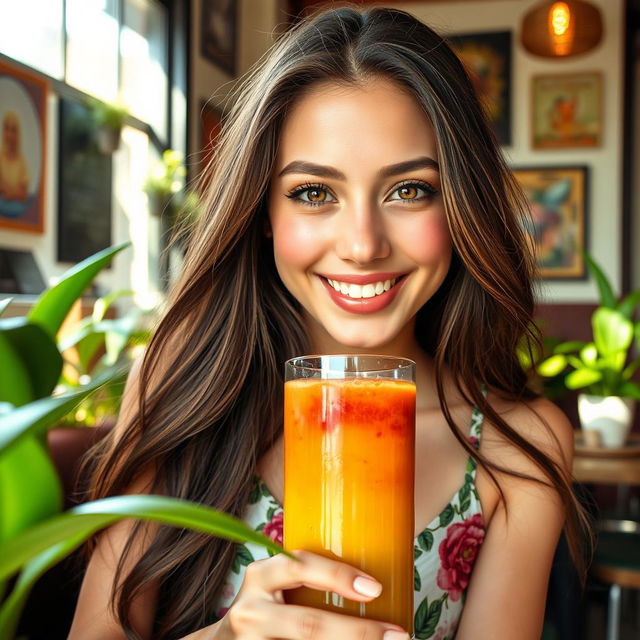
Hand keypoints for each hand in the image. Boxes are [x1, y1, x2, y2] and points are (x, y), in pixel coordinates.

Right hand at [213, 550, 409, 638]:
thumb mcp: (276, 586)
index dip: (338, 576)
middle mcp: (251, 610)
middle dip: (358, 632)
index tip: (376, 588)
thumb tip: (375, 588)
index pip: (300, 566)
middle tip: (397, 635)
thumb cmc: (266, 609)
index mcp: (261, 576)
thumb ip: (306, 580)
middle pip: (309, 624)